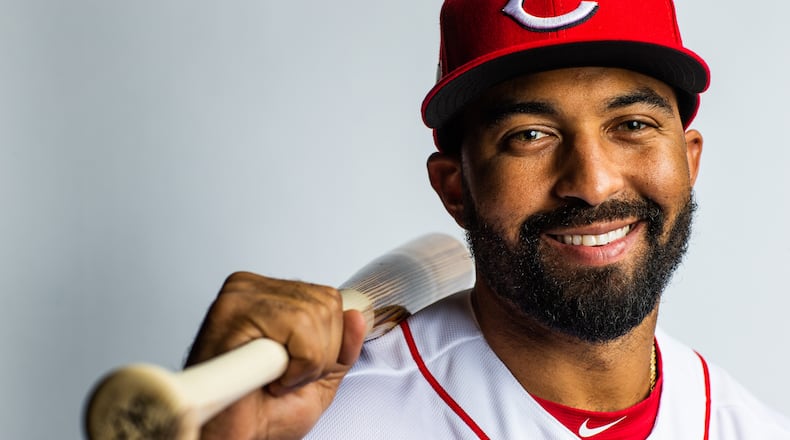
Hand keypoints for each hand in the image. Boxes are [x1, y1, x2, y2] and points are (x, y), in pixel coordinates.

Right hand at [186, 272, 367, 439]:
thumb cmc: (263, 412)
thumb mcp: (322, 376)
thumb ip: (344, 346)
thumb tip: (357, 316)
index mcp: (271, 296)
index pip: (329, 298)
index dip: (328, 344)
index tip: (299, 368)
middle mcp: (252, 290)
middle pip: (325, 305)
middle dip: (317, 355)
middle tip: (284, 377)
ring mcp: (239, 298)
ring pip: (311, 317)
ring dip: (302, 364)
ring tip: (273, 378)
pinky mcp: (230, 314)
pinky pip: (292, 329)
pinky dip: (291, 367)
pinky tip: (266, 378)